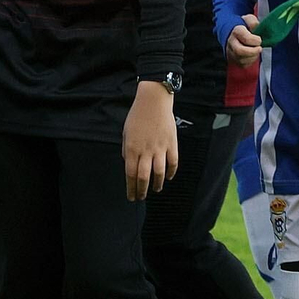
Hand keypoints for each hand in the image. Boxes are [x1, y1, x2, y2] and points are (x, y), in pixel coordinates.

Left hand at [123, 82, 178, 200]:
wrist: (154, 101)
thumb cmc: (137, 115)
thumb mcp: (126, 133)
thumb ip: (126, 150)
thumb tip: (129, 163)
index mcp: (132, 149)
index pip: (130, 175)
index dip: (131, 188)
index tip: (131, 196)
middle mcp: (145, 151)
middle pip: (143, 177)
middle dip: (142, 191)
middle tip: (141, 197)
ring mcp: (160, 147)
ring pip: (159, 173)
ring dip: (157, 184)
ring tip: (156, 189)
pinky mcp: (171, 143)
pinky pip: (173, 162)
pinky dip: (171, 172)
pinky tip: (168, 176)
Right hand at [227, 14, 262, 65]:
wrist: (232, 33)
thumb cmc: (243, 26)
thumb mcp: (249, 19)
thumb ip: (254, 22)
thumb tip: (258, 28)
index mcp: (236, 31)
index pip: (245, 38)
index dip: (254, 40)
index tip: (259, 39)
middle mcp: (231, 43)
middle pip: (240, 51)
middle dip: (253, 51)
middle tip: (260, 48)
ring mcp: (231, 52)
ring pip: (242, 60)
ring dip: (253, 57)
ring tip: (256, 50)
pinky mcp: (234, 60)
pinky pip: (243, 65)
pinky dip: (251, 61)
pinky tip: (253, 55)